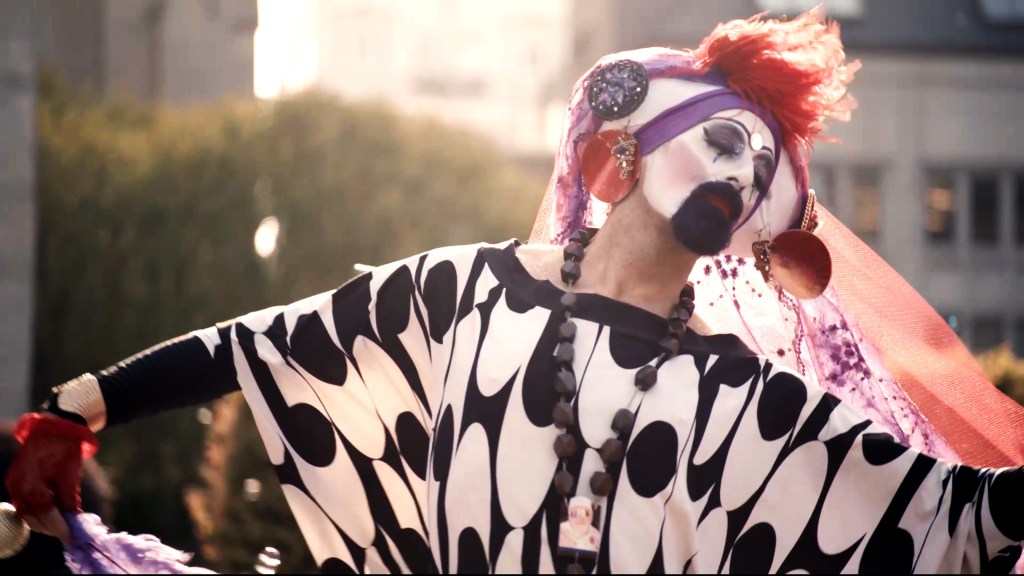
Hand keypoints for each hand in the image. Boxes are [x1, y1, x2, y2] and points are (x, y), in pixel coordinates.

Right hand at [4, 412, 98, 543]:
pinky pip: (24, 504)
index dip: (59, 528)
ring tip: (61, 523)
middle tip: (68, 532)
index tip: (72, 537)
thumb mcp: (70, 477)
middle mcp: (18, 486)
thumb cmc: (64, 450)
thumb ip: (69, 502)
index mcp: (31, 484)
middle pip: (33, 518)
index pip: (45, 514)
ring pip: (26, 514)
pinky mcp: (14, 482)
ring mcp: (13, 484)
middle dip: (51, 527)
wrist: (52, 428)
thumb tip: (72, 523)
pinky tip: (51, 512)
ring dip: (43, 521)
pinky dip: (37, 511)